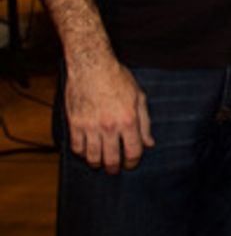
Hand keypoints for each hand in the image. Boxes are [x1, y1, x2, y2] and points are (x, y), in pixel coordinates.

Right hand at [64, 58, 152, 172]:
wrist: (92, 66)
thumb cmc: (118, 78)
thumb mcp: (139, 97)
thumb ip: (145, 122)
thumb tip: (149, 143)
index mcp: (128, 119)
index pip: (133, 151)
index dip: (133, 162)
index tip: (131, 164)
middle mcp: (109, 126)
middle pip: (112, 160)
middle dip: (115, 168)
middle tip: (115, 168)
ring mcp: (90, 126)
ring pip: (92, 158)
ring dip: (98, 164)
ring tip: (101, 163)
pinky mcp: (75, 124)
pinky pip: (76, 148)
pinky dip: (82, 153)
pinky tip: (87, 150)